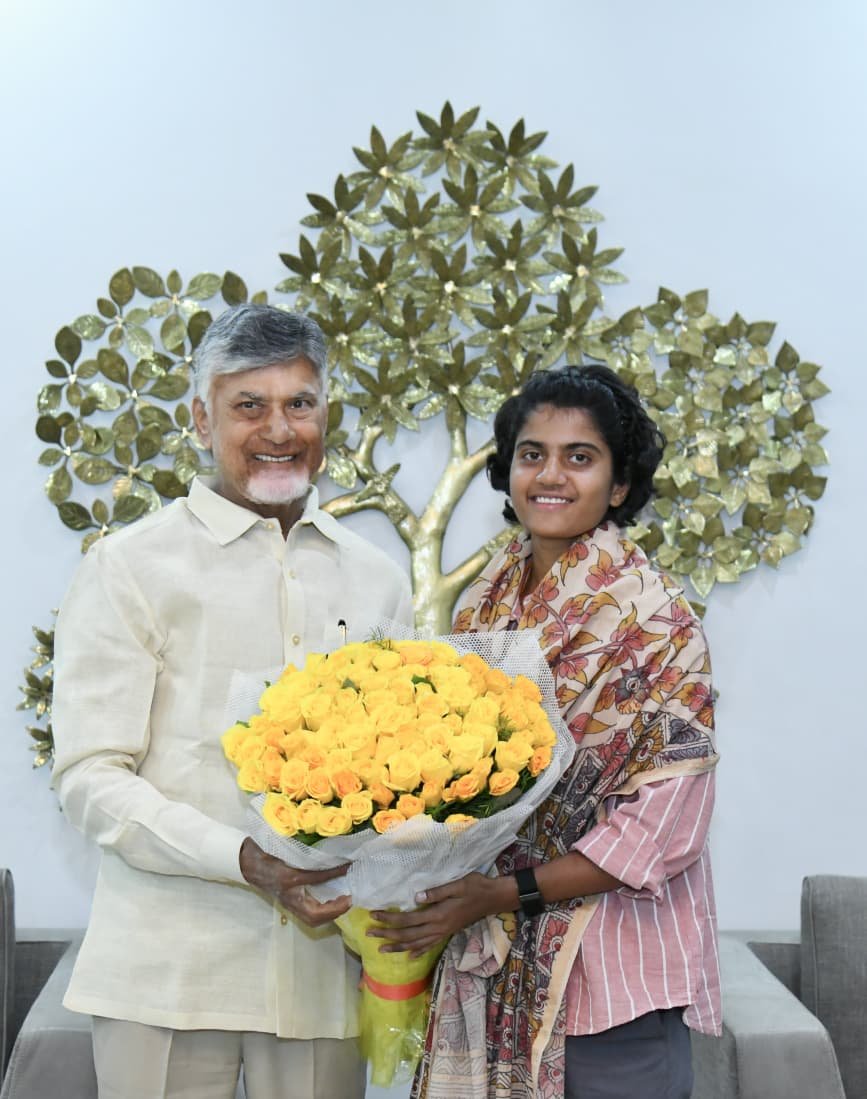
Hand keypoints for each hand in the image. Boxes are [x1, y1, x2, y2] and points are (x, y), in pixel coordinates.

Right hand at [239, 837, 350, 926]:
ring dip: (331, 914)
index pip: (314, 878)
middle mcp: (288, 894)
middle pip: (313, 915)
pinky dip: (324, 912)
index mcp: (286, 878)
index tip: (349, 867)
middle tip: (349, 899)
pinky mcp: (290, 903)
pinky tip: (334, 901)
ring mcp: (289, 902)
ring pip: (312, 919)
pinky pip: (309, 914)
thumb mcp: (282, 846)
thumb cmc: (263, 852)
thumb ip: (302, 847)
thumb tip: (329, 845)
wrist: (246, 862)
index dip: (333, 873)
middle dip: (334, 911)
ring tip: (345, 902)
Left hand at [368, 871, 514, 956]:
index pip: (408, 919)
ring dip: (398, 946)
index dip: (390, 918)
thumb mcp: (458, 884)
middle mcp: (438, 927)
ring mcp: (443, 932)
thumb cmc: (476, 886)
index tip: (374, 915)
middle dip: (387, 934)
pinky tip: (409, 955)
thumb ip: (437, 892)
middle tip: (369, 934)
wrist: (494, 898)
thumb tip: (416, 897)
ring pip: (416, 943)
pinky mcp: (448, 932)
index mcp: (438, 914)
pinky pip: (430, 945)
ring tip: (382, 949)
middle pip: (408, 934)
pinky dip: (418, 951)